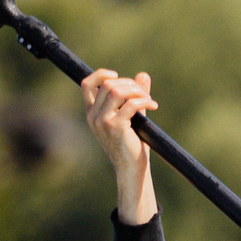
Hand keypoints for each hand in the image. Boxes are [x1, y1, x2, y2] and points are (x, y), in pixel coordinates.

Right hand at [80, 68, 156, 222]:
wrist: (131, 167)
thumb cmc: (131, 142)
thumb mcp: (131, 115)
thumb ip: (135, 95)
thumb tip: (143, 75)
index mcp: (92, 112)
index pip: (87, 84)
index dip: (101, 74)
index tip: (118, 76)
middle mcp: (93, 116)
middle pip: (107, 85)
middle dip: (129, 84)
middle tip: (144, 94)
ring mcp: (102, 121)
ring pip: (117, 91)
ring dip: (137, 91)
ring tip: (149, 100)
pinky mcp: (115, 127)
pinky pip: (130, 105)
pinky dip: (144, 101)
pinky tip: (154, 106)